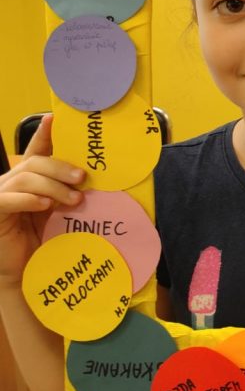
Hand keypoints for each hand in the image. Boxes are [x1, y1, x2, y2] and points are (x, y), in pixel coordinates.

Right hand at [0, 115, 84, 286]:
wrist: (25, 272)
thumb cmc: (44, 239)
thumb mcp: (60, 210)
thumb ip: (67, 190)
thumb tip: (89, 176)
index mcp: (29, 178)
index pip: (37, 150)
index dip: (44, 133)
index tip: (55, 118)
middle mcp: (12, 182)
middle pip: (35, 162)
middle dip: (60, 166)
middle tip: (82, 178)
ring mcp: (0, 195)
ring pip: (26, 178)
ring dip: (53, 186)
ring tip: (74, 199)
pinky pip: (8, 199)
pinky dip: (29, 200)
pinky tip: (45, 206)